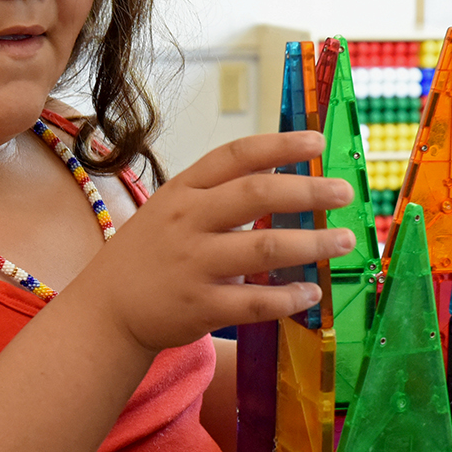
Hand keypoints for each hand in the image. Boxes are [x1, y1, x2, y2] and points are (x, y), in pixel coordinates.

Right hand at [80, 131, 354, 353]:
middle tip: (345, 193)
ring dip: (312, 244)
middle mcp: (188, 221)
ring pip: (264, 248)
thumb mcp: (173, 209)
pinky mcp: (200, 307)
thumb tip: (288, 178)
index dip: (280, 145)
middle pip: (256, 195)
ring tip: (345, 241)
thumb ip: (220, 194)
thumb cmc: (152, 253)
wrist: (106, 309)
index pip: (236, 156)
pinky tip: (311, 292)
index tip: (318, 143)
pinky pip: (256, 301)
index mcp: (184, 190)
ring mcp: (193, 264)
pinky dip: (289, 297)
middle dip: (308, 191)